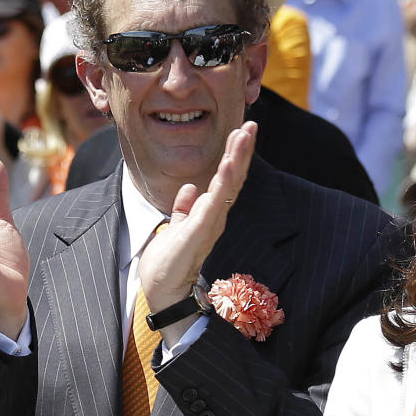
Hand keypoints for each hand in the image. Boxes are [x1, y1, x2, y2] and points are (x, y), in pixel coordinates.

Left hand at [138, 122, 255, 327]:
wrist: (163, 291)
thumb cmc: (170, 264)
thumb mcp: (177, 228)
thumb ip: (184, 208)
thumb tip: (189, 189)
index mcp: (210, 213)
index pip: (226, 179)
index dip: (234, 155)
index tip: (240, 131)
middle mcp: (216, 217)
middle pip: (233, 178)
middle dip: (242, 150)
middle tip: (251, 124)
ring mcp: (210, 223)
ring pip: (228, 186)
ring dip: (237, 159)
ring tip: (244, 135)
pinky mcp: (201, 231)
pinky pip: (215, 202)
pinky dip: (222, 183)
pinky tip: (228, 164)